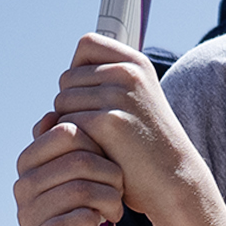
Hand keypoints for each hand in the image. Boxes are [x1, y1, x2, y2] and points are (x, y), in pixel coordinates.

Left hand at [15, 32, 191, 225]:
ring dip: (70, 125)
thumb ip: (99, 87)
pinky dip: (73, 143)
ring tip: (100, 142)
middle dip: (72, 104)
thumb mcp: (132, 104)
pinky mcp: (107, 123)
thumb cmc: (144, 146)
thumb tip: (54, 98)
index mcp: (136, 63)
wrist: (172, 180)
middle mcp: (128, 73)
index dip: (79, 71)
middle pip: (67, 78)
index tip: (91, 97)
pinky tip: (97, 153)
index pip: (86, 45)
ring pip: (61, 102)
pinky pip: (64, 125)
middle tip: (98, 130)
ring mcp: (118, 96)